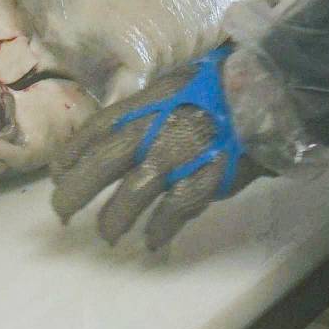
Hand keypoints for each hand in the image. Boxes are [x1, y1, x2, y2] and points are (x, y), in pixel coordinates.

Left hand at [49, 46, 292, 251]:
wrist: (270, 95)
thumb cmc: (225, 88)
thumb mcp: (178, 84)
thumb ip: (150, 109)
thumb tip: (124, 130)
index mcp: (146, 103)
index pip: (96, 129)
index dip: (72, 153)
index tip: (58, 172)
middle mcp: (155, 129)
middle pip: (103, 163)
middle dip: (76, 190)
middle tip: (61, 212)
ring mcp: (179, 156)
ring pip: (132, 194)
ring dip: (114, 219)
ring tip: (106, 236)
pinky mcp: (204, 180)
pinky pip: (173, 212)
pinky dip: (159, 230)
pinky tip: (150, 243)